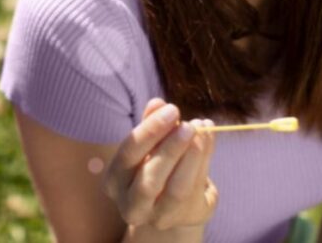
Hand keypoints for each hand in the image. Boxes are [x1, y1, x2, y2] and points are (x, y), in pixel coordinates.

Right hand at [102, 99, 217, 234]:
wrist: (170, 203)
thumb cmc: (152, 165)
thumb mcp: (146, 145)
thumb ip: (150, 124)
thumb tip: (157, 103)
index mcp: (114, 181)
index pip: (128, 154)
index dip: (150, 131)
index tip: (171, 109)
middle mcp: (131, 206)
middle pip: (149, 179)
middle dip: (170, 149)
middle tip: (188, 125)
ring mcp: (159, 218)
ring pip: (176, 190)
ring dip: (191, 158)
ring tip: (201, 131)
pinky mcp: (185, 219)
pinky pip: (196, 191)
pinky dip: (205, 161)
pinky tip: (208, 139)